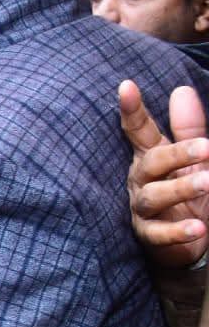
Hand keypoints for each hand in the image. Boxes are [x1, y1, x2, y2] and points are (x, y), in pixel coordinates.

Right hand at [120, 81, 208, 268]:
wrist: (188, 240)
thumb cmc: (188, 194)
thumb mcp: (193, 159)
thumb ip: (188, 128)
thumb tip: (181, 90)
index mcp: (149, 157)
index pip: (137, 130)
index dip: (131, 109)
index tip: (127, 86)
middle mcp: (140, 180)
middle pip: (151, 163)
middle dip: (178, 154)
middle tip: (207, 148)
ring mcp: (142, 209)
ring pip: (153, 197)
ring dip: (180, 189)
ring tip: (208, 183)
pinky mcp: (149, 236)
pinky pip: (159, 234)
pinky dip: (177, 232)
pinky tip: (198, 227)